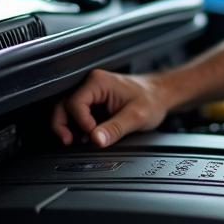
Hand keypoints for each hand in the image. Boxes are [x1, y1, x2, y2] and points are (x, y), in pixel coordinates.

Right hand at [51, 69, 170, 146]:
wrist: (161, 95)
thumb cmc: (151, 99)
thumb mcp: (136, 116)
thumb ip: (115, 128)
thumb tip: (96, 140)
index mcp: (99, 82)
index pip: (75, 103)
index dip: (80, 122)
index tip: (91, 134)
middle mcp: (91, 84)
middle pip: (62, 105)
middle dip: (62, 125)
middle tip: (69, 142)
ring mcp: (90, 93)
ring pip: (66, 110)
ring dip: (67, 127)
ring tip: (76, 141)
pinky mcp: (92, 102)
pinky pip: (76, 114)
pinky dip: (76, 126)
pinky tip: (84, 136)